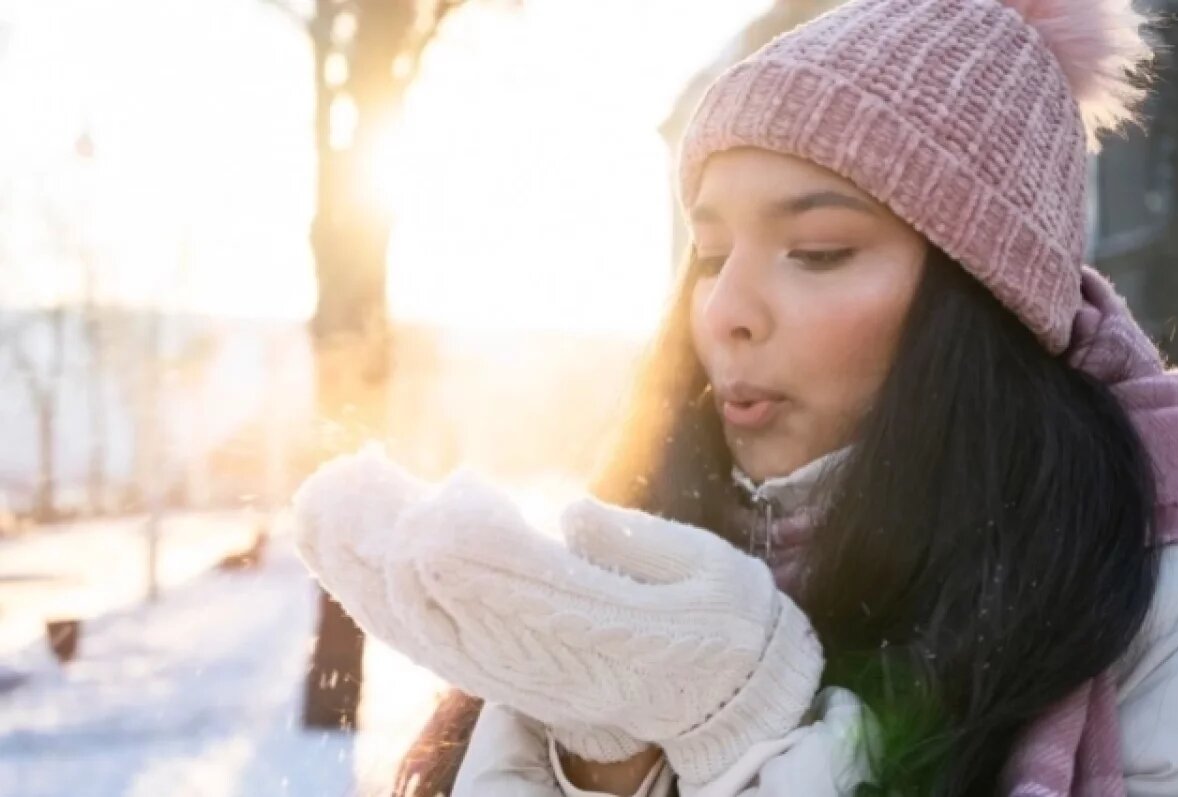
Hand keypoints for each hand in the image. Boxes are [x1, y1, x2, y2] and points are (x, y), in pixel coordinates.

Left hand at [294, 458, 822, 783]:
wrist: (722, 704)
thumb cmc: (726, 626)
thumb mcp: (710, 574)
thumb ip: (641, 546)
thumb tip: (572, 516)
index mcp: (605, 633)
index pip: (515, 592)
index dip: (469, 547)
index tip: (441, 492)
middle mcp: (547, 662)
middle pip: (445, 607)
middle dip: (385, 542)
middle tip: (341, 479)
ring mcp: (518, 675)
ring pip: (420, 627)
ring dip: (362, 567)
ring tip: (319, 505)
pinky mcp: (502, 676)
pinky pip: (425, 642)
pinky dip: (377, 599)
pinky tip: (344, 556)